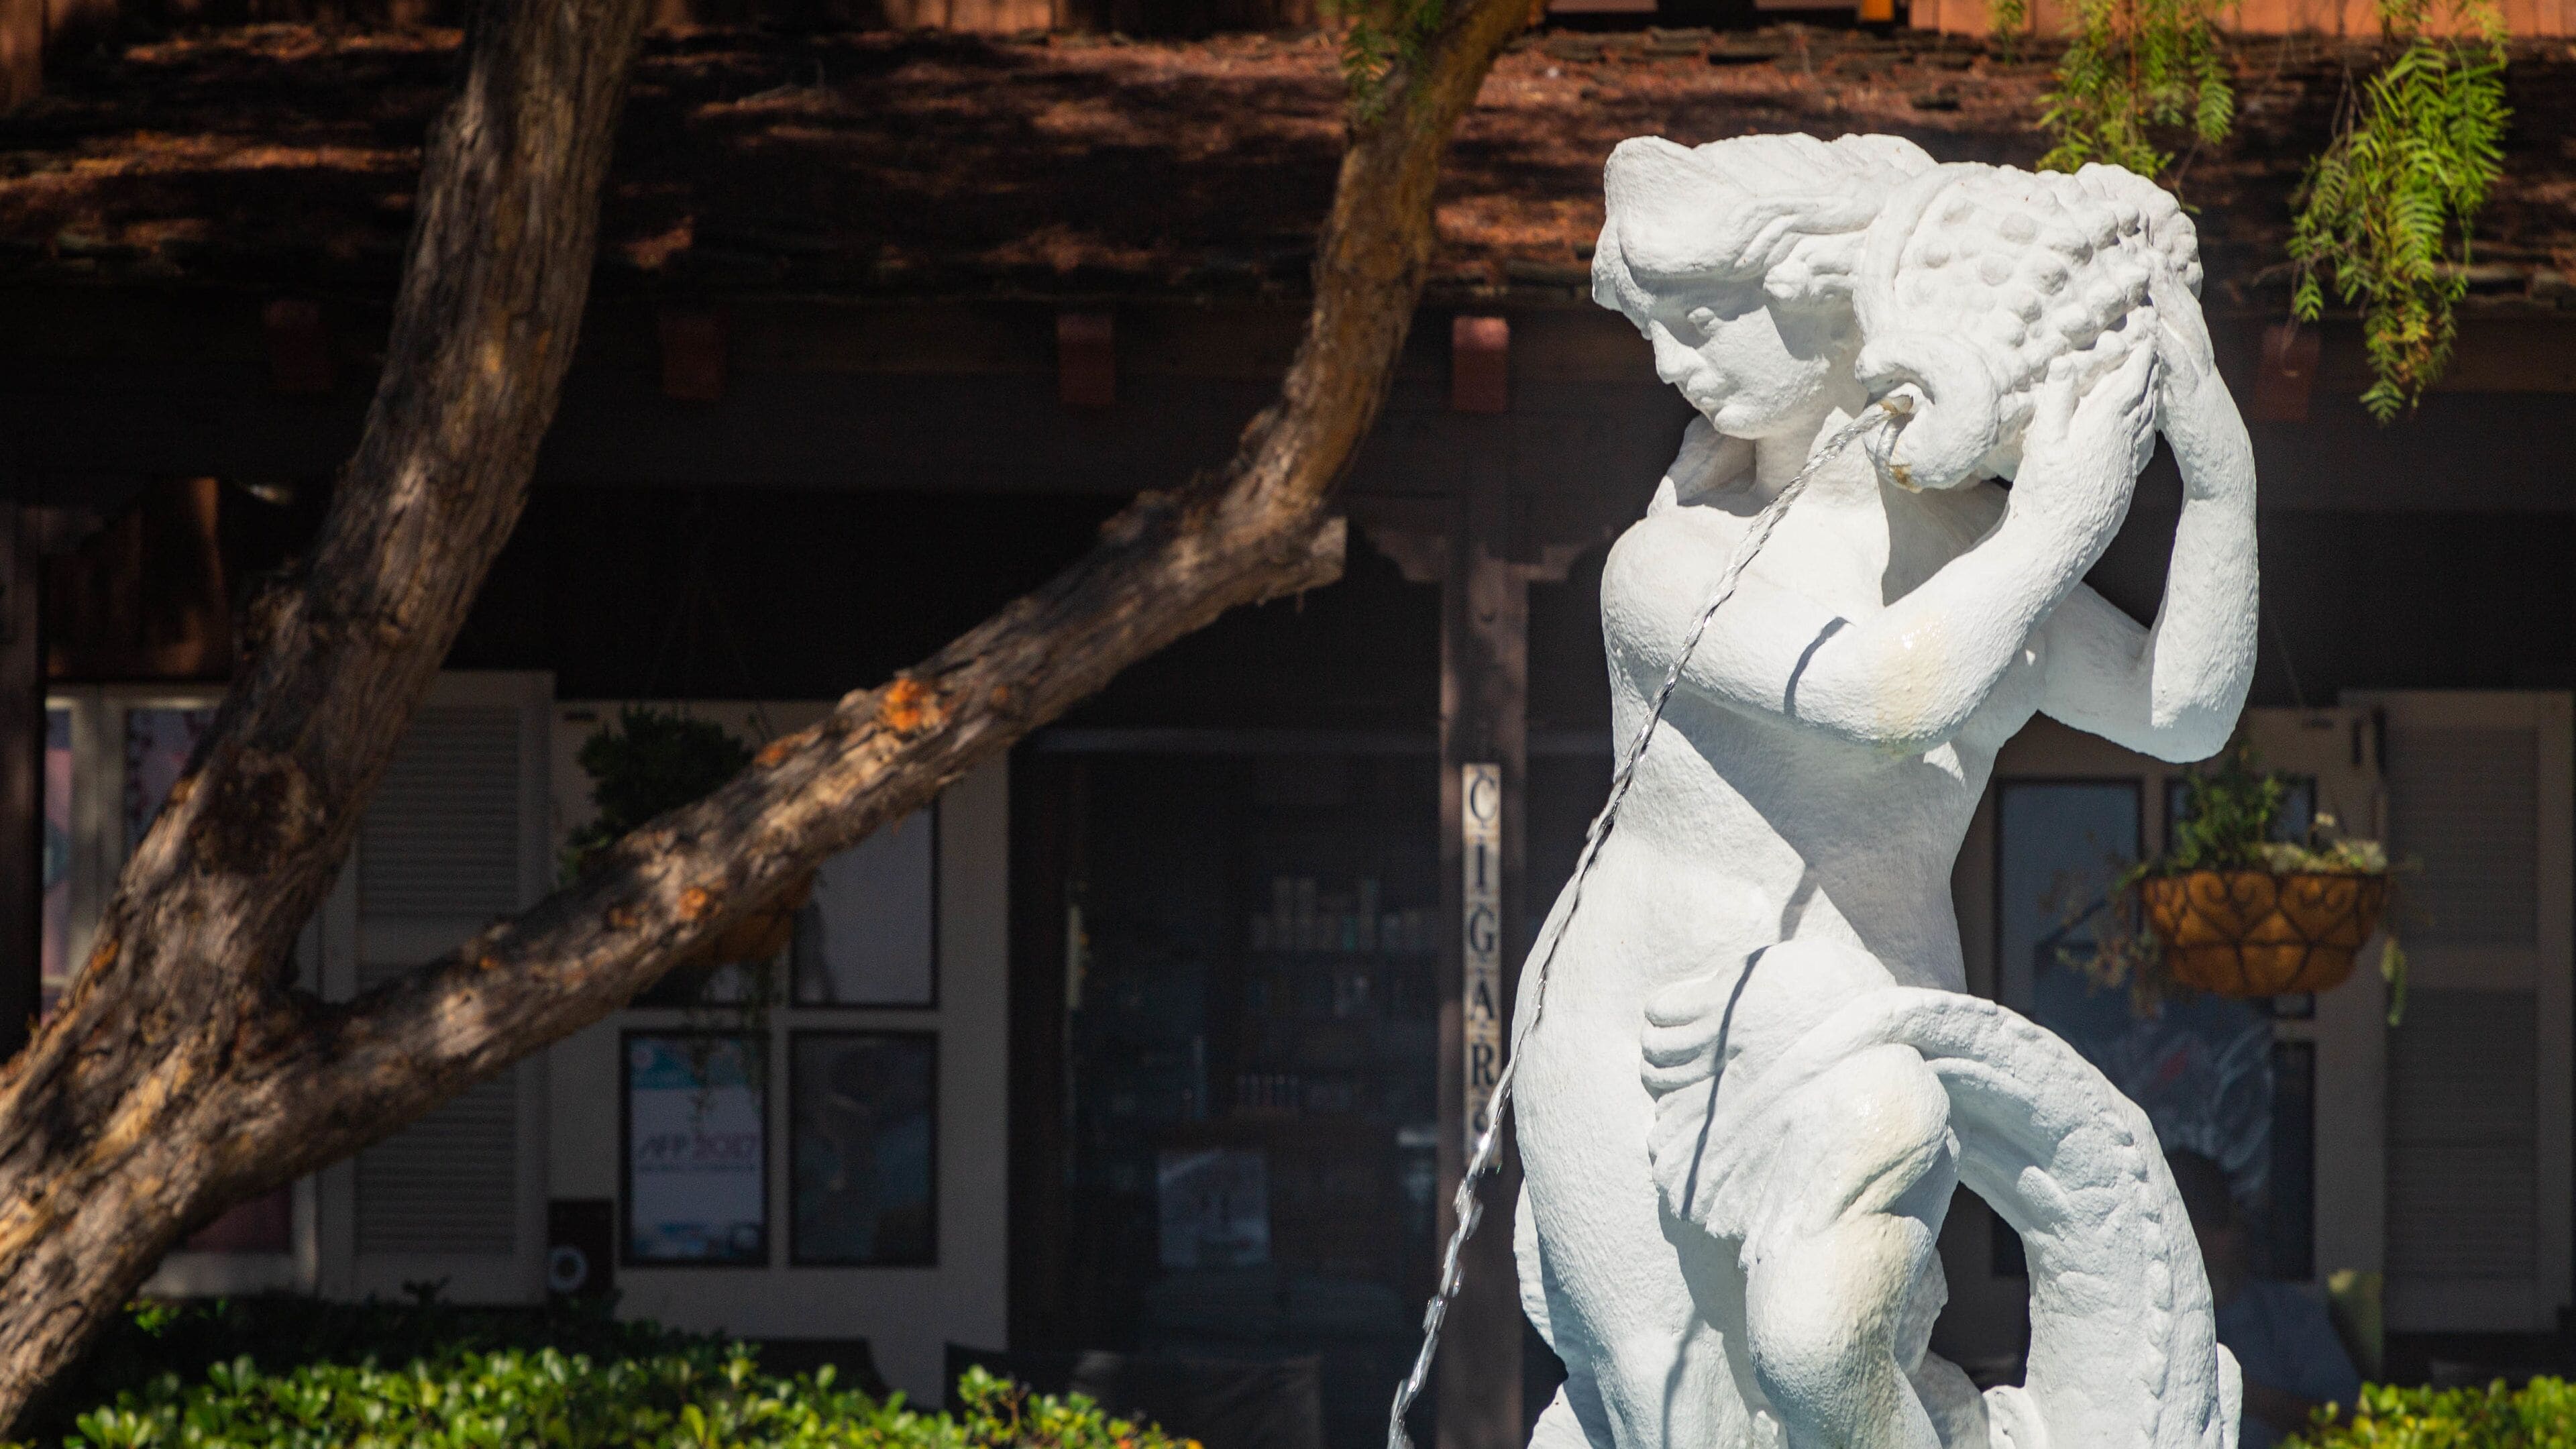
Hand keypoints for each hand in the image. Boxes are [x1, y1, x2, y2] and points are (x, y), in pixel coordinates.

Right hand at [2012, 338, 2159, 543]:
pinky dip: (2148, 420)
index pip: (2133, 377)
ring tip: (2153, 373)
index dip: (2143, 349)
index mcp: (2107, 426)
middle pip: (2148, 394)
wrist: (2054, 549)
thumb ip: (2057, 400)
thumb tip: (2067, 360)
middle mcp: (2126, 442)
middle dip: (2152, 365)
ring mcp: (2128, 463)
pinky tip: (2145, 422)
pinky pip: (2145, 441)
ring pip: (2149, 418)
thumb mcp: (2042, 442)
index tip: (2151, 323)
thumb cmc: (2043, 495)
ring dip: (2154, 391)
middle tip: (2157, 338)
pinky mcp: (2125, 482)